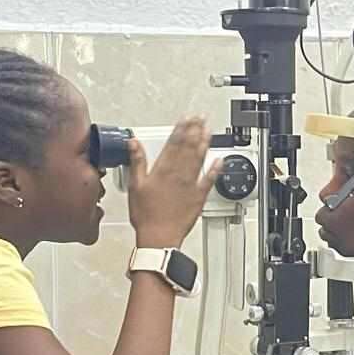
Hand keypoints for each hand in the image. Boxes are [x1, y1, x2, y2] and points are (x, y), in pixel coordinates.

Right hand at [127, 117, 221, 247]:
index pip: (174, 143)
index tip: (186, 118)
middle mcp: (179, 174)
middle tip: (200, 118)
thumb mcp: (135, 185)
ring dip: (205, 142)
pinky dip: (216, 169)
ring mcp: (191, 184)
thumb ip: (137, 161)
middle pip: (189, 147)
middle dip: (195, 130)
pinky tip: (220, 160)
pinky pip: (210, 180)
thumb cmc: (146, 215)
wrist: (159, 236)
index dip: (181, 128)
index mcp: (163, 169)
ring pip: (200, 158)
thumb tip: (134, 143)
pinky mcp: (199, 196)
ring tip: (208, 130)